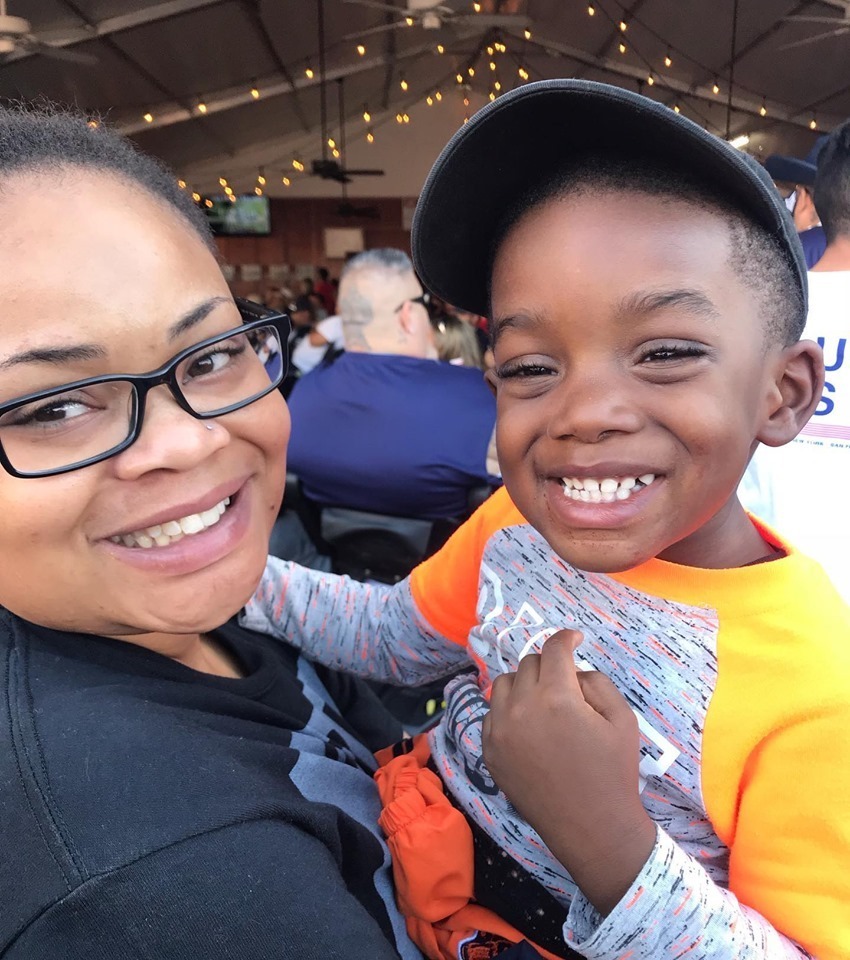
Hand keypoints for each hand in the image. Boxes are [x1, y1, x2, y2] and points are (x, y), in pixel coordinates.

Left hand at [481, 630, 655, 915]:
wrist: (592, 828)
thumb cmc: (613, 773)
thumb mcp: (622, 720)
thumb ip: (597, 682)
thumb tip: (573, 668)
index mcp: (557, 697)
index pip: (554, 649)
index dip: (567, 638)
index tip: (575, 638)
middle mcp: (521, 708)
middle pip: (528, 664)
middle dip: (549, 665)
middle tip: (566, 681)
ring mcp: (500, 730)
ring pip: (504, 684)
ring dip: (524, 684)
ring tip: (544, 701)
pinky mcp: (489, 751)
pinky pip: (492, 713)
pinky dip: (509, 710)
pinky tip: (529, 725)